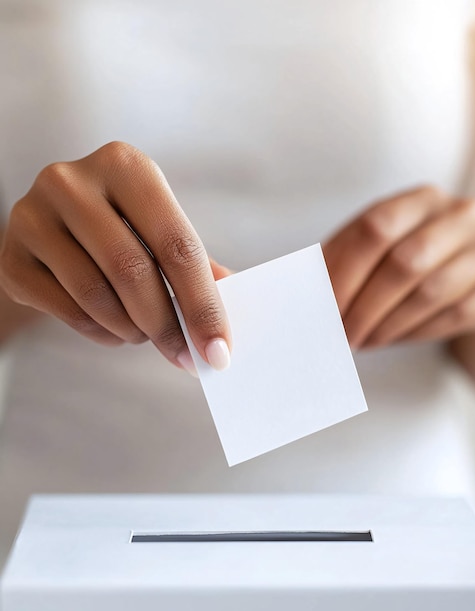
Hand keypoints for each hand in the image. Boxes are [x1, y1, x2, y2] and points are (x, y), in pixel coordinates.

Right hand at [0, 142, 231, 372]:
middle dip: (167, 325)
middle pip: (133, 270)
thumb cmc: (120, 229)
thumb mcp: (159, 229)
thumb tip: (228, 317)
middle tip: (185, 355)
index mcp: (125, 165)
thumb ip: (196, 267)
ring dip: (133, 330)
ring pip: (97, 295)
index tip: (219, 350)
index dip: (203, 304)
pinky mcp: (12, 257)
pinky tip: (114, 329)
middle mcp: (72, 181)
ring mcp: (32, 216)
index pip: (176, 244)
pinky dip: (101, 332)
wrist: (51, 230)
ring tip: (145, 334)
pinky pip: (67, 311)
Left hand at [323, 186, 474, 348]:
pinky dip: (414, 333)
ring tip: (361, 341)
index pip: (377, 227)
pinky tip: (391, 339)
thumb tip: (300, 293)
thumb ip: (342, 261)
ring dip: (387, 325)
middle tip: (340, 334)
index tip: (322, 306)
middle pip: (405, 262)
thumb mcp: (377, 249)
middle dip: (365, 306)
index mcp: (423, 199)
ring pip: (431, 292)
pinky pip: (455, 315)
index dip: (345, 270)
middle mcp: (463, 216)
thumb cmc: (410, 261)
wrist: (471, 275)